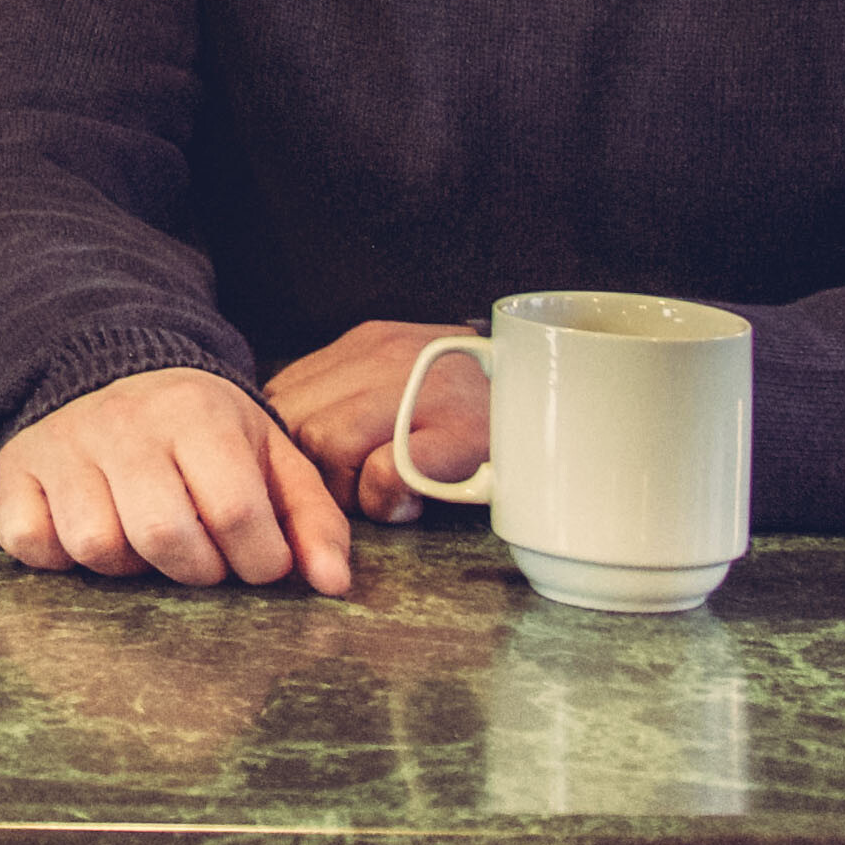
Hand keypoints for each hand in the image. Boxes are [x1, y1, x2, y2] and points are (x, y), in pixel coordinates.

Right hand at [0, 364, 355, 592]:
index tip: (259, 560)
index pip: (236, 511)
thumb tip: (332, 583)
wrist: (111, 370)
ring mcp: (62, 445)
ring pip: (95, 545)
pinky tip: (86, 532)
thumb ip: (311, 518)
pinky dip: (56, 555)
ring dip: (129, 566)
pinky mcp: (15, 467)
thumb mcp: (268, 455)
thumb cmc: (202, 431)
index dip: (258, 560)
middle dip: (196, 569)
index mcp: (197, 414)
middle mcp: (124, 423)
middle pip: (164, 535)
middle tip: (203, 556)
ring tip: (144, 541)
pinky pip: (28, 541)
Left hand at [261, 316, 488, 520]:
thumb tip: (286, 441)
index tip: (313, 473)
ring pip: (331, 444)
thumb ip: (345, 399)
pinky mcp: (460, 432)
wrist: (560, 407)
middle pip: (300, 422)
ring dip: (350, 489)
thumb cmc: (469, 410)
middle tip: (357, 491)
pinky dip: (388, 500)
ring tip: (386, 495)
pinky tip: (413, 502)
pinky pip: (387, 472)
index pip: (284, 394)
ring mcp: (425, 390)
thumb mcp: (399, 383)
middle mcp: (388, 355)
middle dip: (316, 472)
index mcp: (367, 342)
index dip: (290, 445)